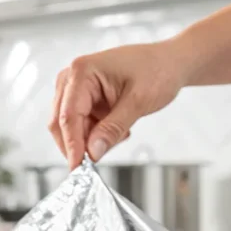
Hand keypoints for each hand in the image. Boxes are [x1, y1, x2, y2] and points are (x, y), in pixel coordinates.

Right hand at [48, 41, 186, 168]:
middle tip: (100, 158)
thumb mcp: (138, 101)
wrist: (169, 62)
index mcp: (82, 71)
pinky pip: (81, 126)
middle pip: (61, 123)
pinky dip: (97, 134)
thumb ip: (113, 128)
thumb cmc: (157, 70)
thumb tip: (92, 152)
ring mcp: (76, 89)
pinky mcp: (83, 99)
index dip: (72, 145)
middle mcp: (72, 78)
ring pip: (71, 128)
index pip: (68, 116)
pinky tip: (118, 127)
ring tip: (121, 132)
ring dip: (91, 139)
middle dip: (80, 143)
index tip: (78, 167)